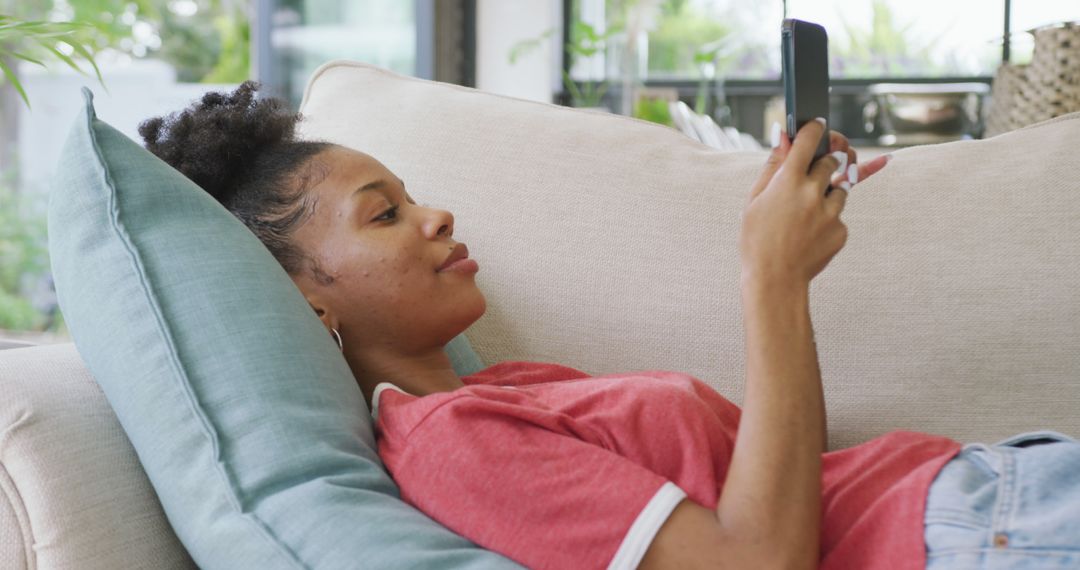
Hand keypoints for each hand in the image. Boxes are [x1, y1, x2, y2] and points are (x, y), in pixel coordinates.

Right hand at [739, 120, 889, 288]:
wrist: (774, 279)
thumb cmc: (757, 239)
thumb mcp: (755, 200)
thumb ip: (773, 166)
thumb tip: (783, 137)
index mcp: (788, 180)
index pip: (810, 139)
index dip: (815, 129)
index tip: (819, 126)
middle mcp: (813, 192)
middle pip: (832, 161)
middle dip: (826, 163)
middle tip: (812, 176)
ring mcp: (830, 212)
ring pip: (840, 189)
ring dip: (827, 195)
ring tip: (804, 216)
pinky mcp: (841, 231)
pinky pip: (839, 216)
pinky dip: (827, 221)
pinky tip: (807, 235)